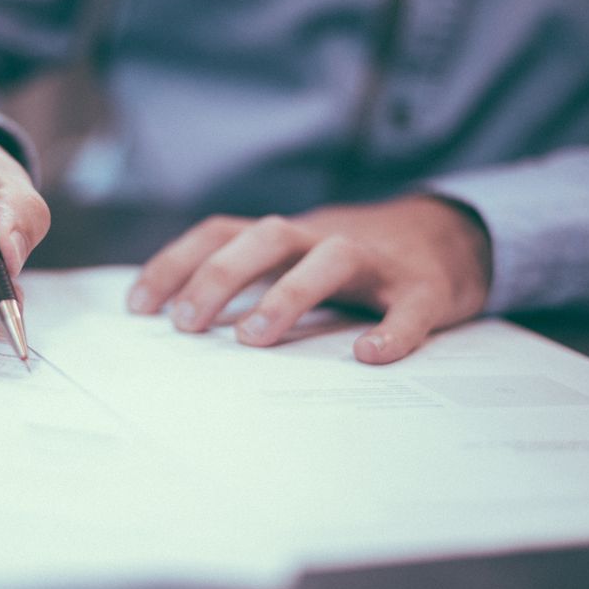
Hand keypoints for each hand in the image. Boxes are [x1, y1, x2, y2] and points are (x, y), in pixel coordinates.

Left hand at [126, 195, 491, 363]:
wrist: (451, 237)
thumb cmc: (354, 262)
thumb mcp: (295, 259)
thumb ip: (249, 279)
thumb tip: (179, 323)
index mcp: (287, 236)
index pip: (221, 233)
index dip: (176, 263)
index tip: (138, 307)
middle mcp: (324, 237)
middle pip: (267, 237)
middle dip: (220, 276)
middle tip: (186, 324)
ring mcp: (377, 261)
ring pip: (331, 259)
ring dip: (288, 294)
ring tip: (253, 339)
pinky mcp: (425, 288)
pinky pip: (409, 307)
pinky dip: (392, 330)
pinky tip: (369, 355)